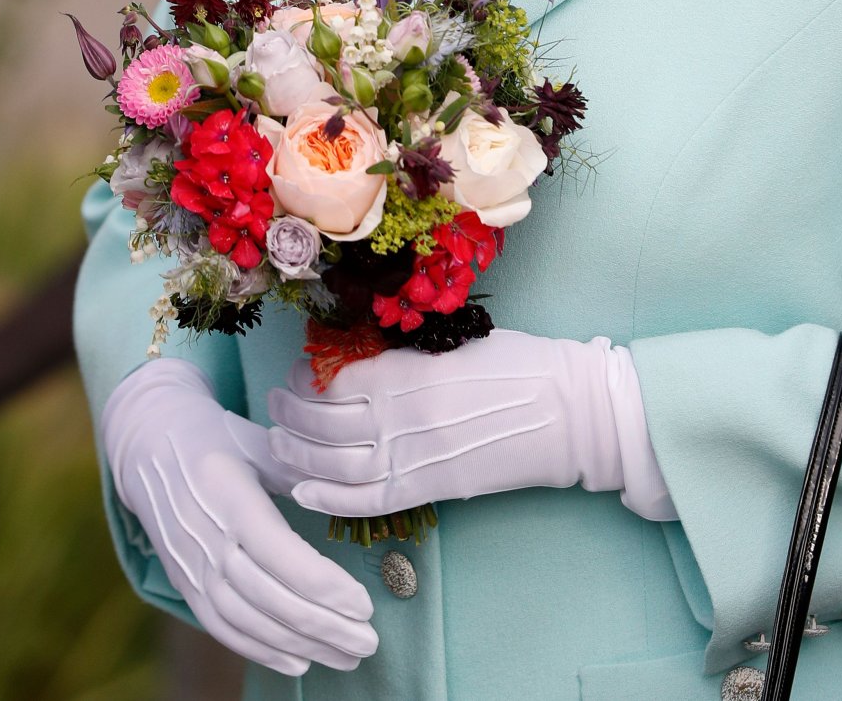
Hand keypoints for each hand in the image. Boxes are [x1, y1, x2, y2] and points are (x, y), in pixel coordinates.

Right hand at [102, 358, 377, 677]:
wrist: (149, 445)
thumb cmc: (219, 437)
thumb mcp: (259, 442)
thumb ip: (299, 473)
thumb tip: (345, 497)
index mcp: (232, 500)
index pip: (282, 558)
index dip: (325, 588)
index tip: (364, 605)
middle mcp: (209, 541)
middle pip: (271, 598)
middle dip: (323, 627)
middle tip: (367, 643)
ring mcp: (193, 567)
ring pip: (250, 621)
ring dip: (300, 645)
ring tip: (345, 657)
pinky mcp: (186, 584)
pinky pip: (223, 627)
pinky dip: (261, 650)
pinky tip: (298, 661)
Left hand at [267, 328, 674, 520]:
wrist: (568, 412)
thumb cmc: (520, 365)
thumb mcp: (457, 342)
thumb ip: (407, 354)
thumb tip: (361, 360)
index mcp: (408, 370)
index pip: (335, 378)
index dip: (306, 380)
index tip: (295, 374)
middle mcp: (402, 414)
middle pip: (324, 423)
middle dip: (289, 417)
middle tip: (274, 409)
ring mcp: (414, 455)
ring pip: (335, 464)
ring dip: (298, 457)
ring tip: (280, 446)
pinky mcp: (430, 488)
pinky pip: (366, 499)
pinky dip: (328, 499)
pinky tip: (303, 493)